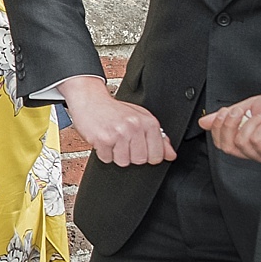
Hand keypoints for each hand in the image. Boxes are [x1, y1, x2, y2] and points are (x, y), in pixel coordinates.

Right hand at [61, 76, 177, 165]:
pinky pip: (107, 159)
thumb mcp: (140, 118)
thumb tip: (171, 155)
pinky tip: (103, 141)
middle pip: (140, 160)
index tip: (140, 148)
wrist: (89, 99)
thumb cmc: (114, 110)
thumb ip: (158, 137)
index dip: (148, 156)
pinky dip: (103, 153)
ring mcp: (119, 133)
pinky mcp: (103, 139)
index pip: (157, 155)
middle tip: (123, 142)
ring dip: (116, 155)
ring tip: (113, 141)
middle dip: (130, 155)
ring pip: (123, 162)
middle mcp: (135, 127)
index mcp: (148, 122)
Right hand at [199, 90, 260, 164]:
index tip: (226, 111)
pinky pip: (255, 142)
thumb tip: (204, 121)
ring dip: (253, 122)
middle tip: (241, 111)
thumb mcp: (252, 106)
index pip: (223, 144)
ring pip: (240, 143)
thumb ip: (229, 115)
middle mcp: (258, 152)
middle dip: (228, 124)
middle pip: (226, 147)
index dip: (218, 128)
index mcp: (252, 141)